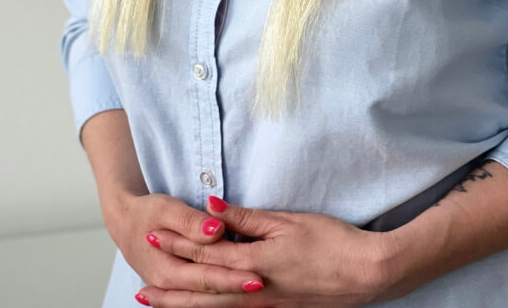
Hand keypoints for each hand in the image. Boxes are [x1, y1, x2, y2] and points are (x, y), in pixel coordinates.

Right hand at [102, 190, 265, 296]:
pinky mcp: (179, 286)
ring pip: (207, 300)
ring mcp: (174, 290)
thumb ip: (190, 221)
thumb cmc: (147, 212)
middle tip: (263, 284)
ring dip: (232, 298)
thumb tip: (214, 229)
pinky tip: (240, 298)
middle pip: (210, 293)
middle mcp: (171, 286)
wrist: (125, 222)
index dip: (233, 277)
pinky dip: (220, 299)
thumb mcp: (165, 209)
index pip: (207, 277)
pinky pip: (201, 297)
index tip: (258, 275)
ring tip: (259, 296)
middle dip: (238, 290)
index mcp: (168, 270)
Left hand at [136, 195, 392, 306]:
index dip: (179, 245)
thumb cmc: (331, 242)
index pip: (208, 252)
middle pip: (203, 290)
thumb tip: (213, 209)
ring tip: (160, 305)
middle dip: (172, 289)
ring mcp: (265, 306)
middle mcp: (254, 290)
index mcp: (255, 262)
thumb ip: (248, 218)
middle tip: (141, 288)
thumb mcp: (288, 221)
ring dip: (185, 307)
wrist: (365, 274)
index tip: (154, 238)